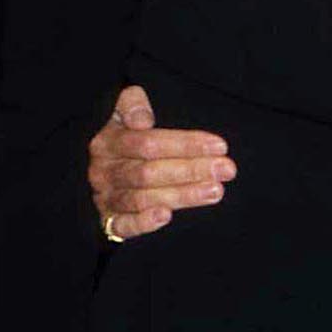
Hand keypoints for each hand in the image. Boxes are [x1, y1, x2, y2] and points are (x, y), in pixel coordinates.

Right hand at [88, 83, 233, 242]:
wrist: (104, 172)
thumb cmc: (125, 139)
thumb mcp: (123, 113)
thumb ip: (131, 105)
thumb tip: (141, 120)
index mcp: (108, 143)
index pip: (148, 143)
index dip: (184, 144)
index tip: (219, 146)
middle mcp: (104, 171)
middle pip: (149, 172)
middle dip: (191, 170)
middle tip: (227, 169)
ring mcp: (106, 198)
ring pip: (143, 198)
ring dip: (182, 195)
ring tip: (216, 190)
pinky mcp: (109, 222)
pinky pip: (124, 226)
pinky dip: (144, 222)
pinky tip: (167, 216)